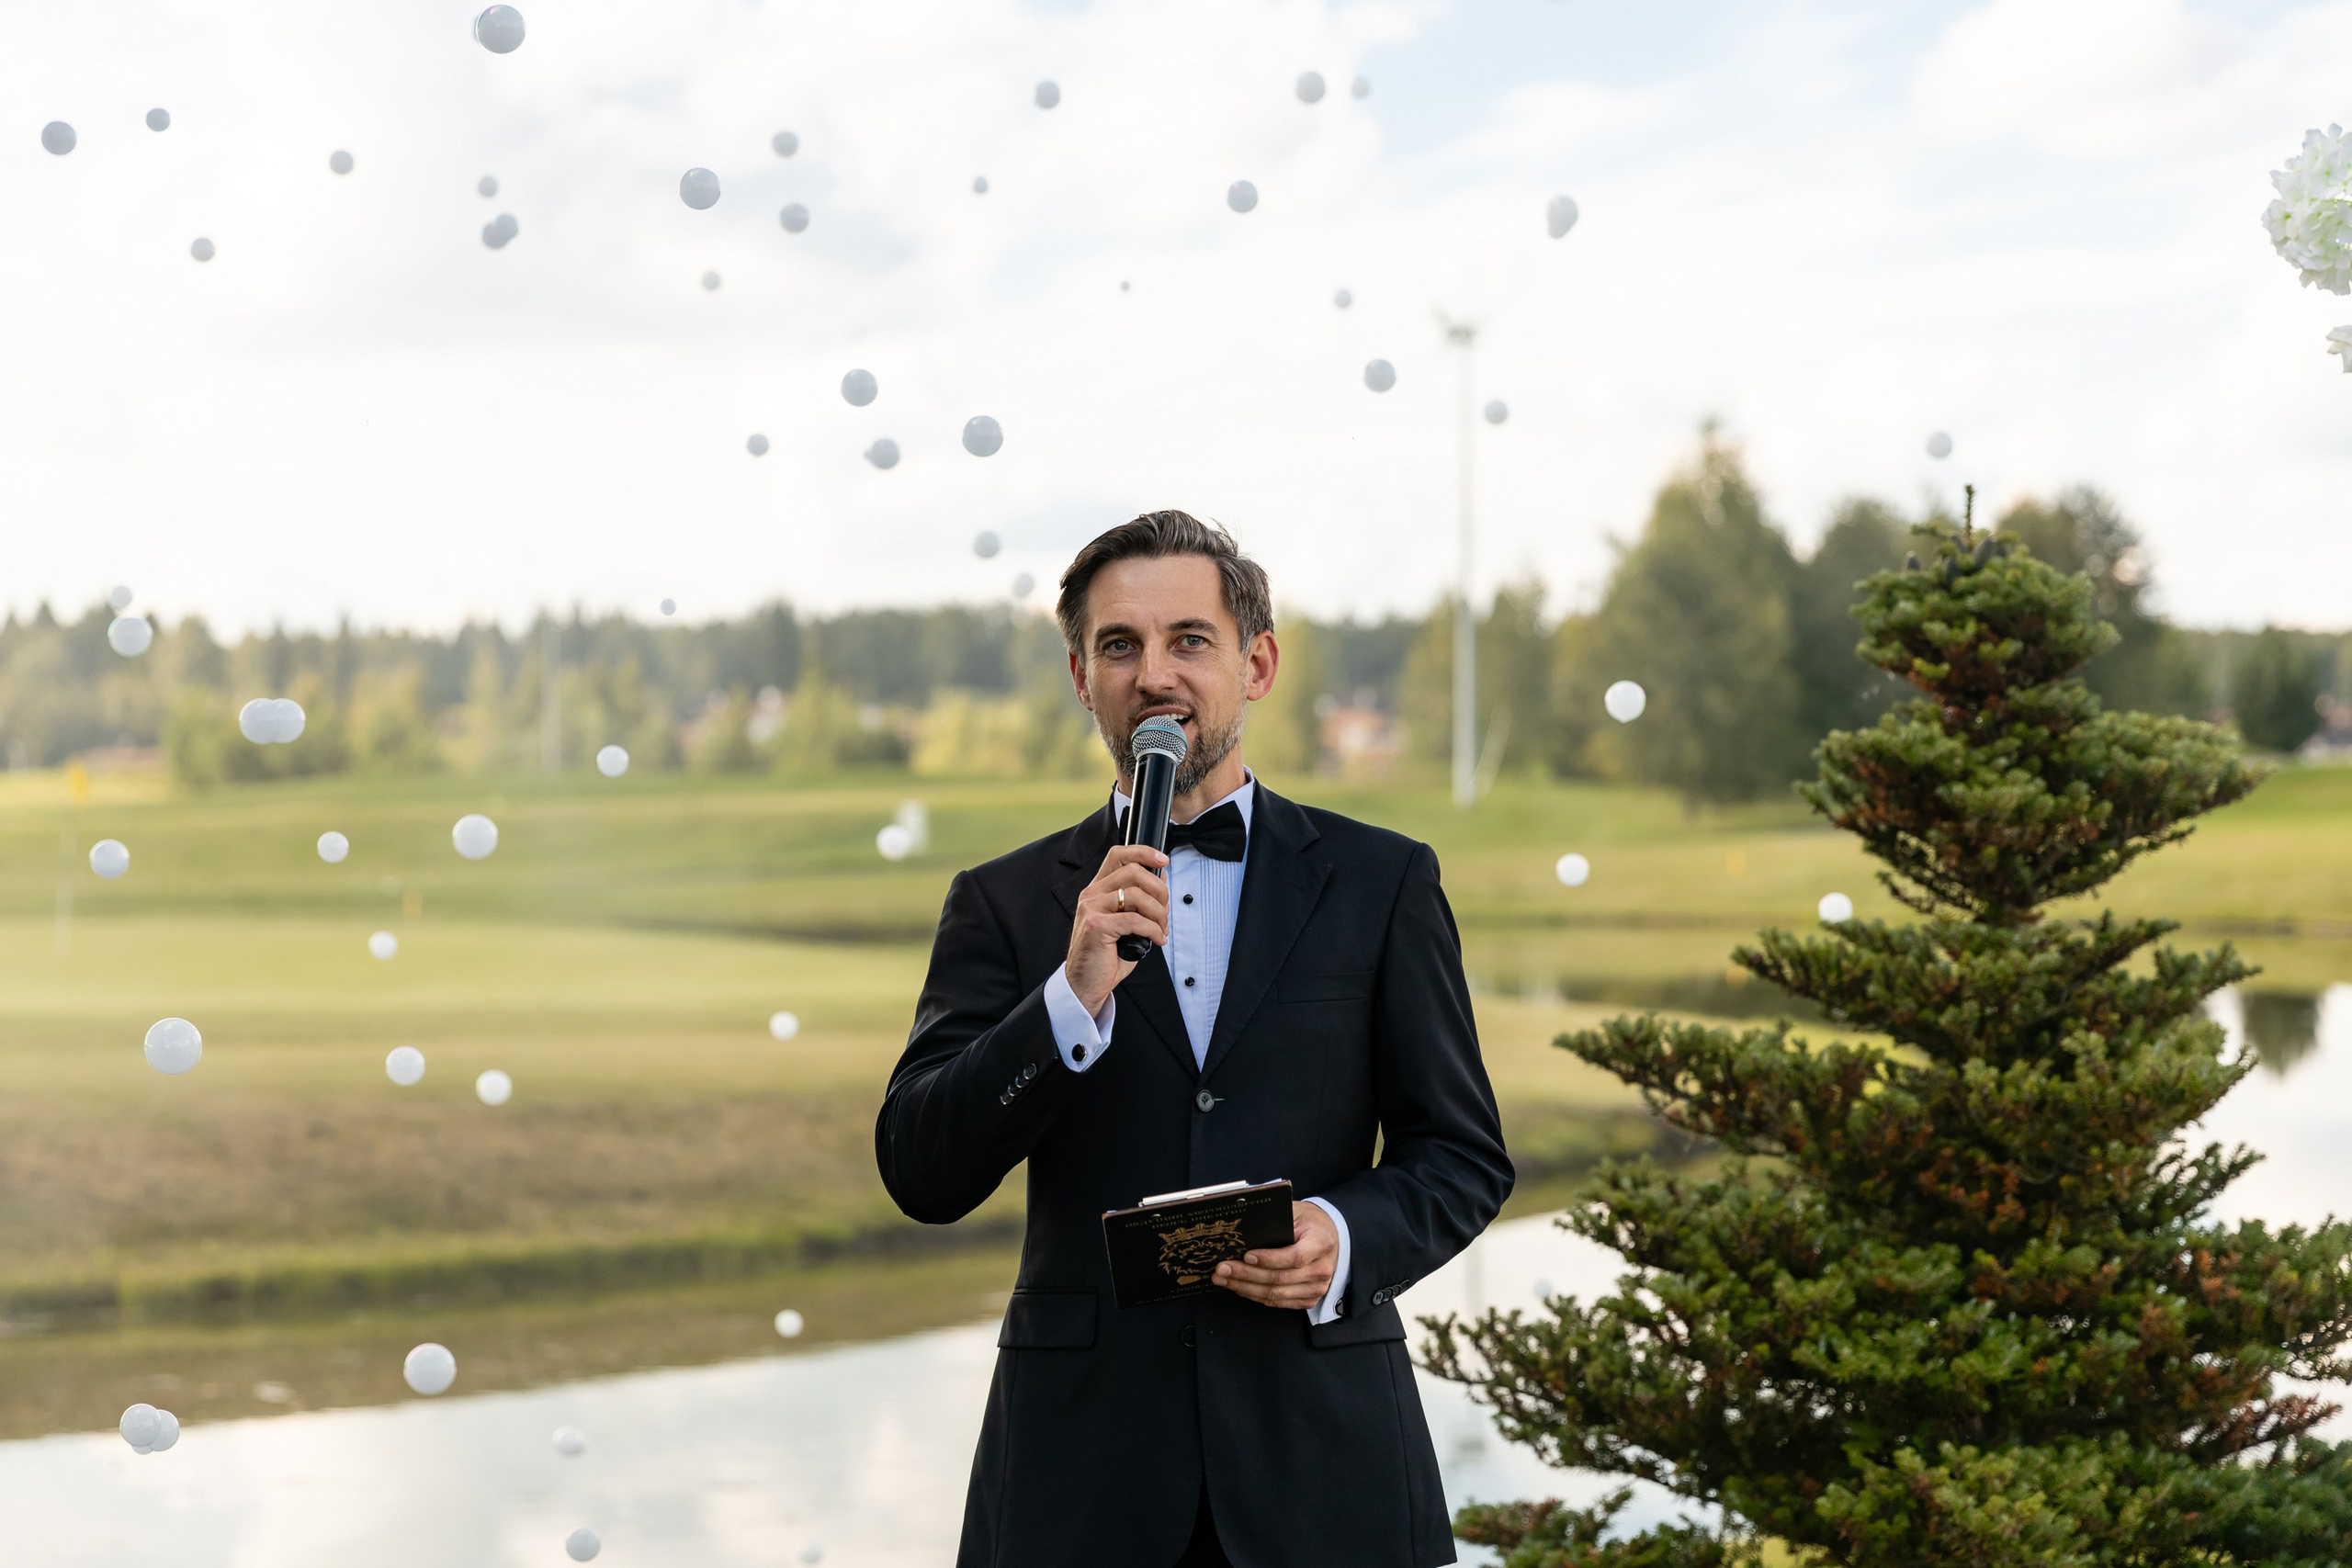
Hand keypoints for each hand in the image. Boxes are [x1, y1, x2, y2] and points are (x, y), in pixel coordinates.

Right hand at [1066, 843, 1169, 1014]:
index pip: (1118, 855)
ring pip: (1136, 895)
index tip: (1163, 860)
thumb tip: (1161, 881)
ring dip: (1158, 913)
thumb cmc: (1106, 956)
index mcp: (1098, 890)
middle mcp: (1092, 895)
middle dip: (1159, 890)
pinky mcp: (1096, 926)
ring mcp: (1092, 909)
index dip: (1143, 852)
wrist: (1086, 983)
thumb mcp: (1126, 923)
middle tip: (1165, 910)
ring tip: (1161, 929)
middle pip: (1133, 871)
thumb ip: (1140, 901)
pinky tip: (1157, 940)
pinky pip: (1135, 920)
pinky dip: (1153, 929)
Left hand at [1214, 1201, 1336, 1309]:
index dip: (1269, 1259)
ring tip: (1223, 1279)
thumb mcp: (1296, 1212)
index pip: (1295, 1257)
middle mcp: (1322, 1269)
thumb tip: (1243, 1230)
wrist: (1330, 1237)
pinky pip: (1278, 1302)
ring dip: (1245, 1288)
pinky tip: (1239, 1287)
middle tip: (1222, 1269)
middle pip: (1280, 1278)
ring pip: (1276, 1294)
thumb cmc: (1309, 1223)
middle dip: (1246, 1275)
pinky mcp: (1308, 1299)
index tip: (1246, 1256)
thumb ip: (1275, 1220)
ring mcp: (1316, 1288)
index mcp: (1321, 1243)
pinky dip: (1255, 1296)